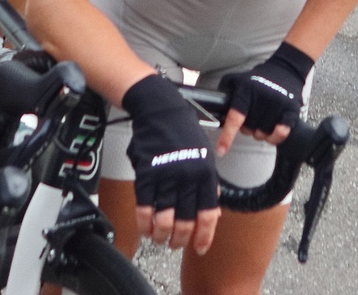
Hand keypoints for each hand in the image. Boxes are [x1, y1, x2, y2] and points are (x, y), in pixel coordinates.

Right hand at [122, 74, 219, 253]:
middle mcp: (188, 178)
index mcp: (205, 174)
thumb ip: (209, 184)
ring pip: (164, 220)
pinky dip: (144, 223)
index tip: (199, 249)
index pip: (208, 214)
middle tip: (174, 244)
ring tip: (159, 238)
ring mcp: (166, 177)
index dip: (204, 236)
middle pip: (186, 222)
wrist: (160, 109)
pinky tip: (145, 228)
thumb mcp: (205, 155)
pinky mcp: (146, 174)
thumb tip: (213, 210)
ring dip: (161, 235)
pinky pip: (145, 208)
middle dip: (180, 240)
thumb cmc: (183, 132)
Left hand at [216, 42, 312, 156]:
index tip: (221, 151)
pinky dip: (275, 137)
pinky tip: (272, 133)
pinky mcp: (291, 110)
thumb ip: (225, 90)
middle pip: (249, 129)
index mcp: (247, 91)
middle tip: (251, 118)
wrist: (286, 68)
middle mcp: (262, 98)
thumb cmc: (259, 77)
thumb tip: (211, 105)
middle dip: (247, 128)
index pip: (235, 117)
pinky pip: (281, 133)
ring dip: (260, 133)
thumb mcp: (238, 79)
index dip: (227, 136)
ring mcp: (278, 105)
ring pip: (263, 134)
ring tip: (262, 120)